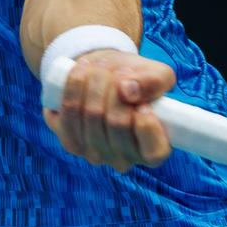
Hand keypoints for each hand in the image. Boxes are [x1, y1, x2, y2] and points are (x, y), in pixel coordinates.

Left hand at [42, 49, 175, 172]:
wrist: (105, 75)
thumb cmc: (137, 80)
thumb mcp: (157, 74)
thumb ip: (154, 81)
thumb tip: (128, 91)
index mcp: (155, 149)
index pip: (153, 151)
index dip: (147, 124)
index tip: (143, 102)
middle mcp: (125, 159)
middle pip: (117, 122)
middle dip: (116, 86)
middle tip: (120, 70)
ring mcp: (96, 155)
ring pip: (91, 113)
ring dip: (95, 80)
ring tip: (102, 67)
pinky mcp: (71, 143)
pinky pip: (69, 111)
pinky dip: (74, 85)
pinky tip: (82, 72)